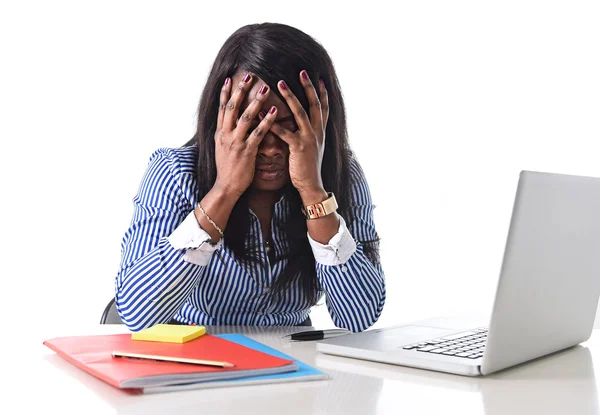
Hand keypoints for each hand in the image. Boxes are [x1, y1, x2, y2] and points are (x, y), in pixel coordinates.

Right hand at [214, 73, 278, 196]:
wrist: (226, 187)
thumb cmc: (227, 168)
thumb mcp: (222, 147)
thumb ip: (226, 133)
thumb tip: (228, 121)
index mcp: (220, 132)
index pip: (221, 108)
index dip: (225, 92)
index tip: (230, 78)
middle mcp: (225, 134)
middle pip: (232, 107)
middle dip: (240, 90)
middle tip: (249, 75)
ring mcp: (235, 142)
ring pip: (245, 117)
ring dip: (256, 101)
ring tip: (266, 88)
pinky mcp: (246, 151)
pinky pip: (257, 133)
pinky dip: (266, 121)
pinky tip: (274, 111)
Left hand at [260, 70, 328, 200]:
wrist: (311, 185)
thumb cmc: (307, 167)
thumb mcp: (311, 146)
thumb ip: (307, 133)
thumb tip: (302, 122)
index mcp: (320, 131)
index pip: (323, 107)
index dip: (321, 92)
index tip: (317, 78)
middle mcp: (317, 132)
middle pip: (314, 104)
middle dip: (308, 87)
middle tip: (302, 72)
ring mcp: (309, 139)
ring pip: (300, 113)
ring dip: (290, 97)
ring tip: (280, 83)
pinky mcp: (299, 147)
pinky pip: (285, 132)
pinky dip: (273, 123)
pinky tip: (264, 114)